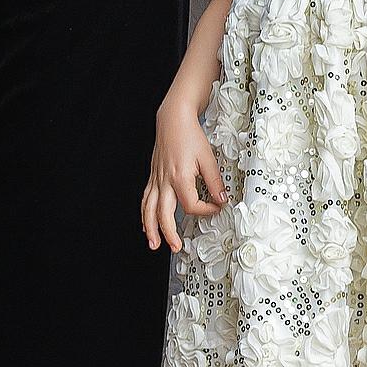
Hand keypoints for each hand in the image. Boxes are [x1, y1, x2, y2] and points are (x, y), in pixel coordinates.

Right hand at [141, 101, 225, 249]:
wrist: (173, 120)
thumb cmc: (190, 135)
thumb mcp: (208, 158)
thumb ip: (214, 181)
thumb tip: (221, 199)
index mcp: (180, 177)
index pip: (191, 205)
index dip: (205, 210)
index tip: (215, 208)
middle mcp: (165, 181)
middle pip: (163, 214)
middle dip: (168, 233)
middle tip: (176, 247)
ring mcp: (156, 179)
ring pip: (148, 209)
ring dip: (150, 228)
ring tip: (153, 243)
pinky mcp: (153, 176)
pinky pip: (145, 199)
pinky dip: (144, 213)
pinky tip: (146, 222)